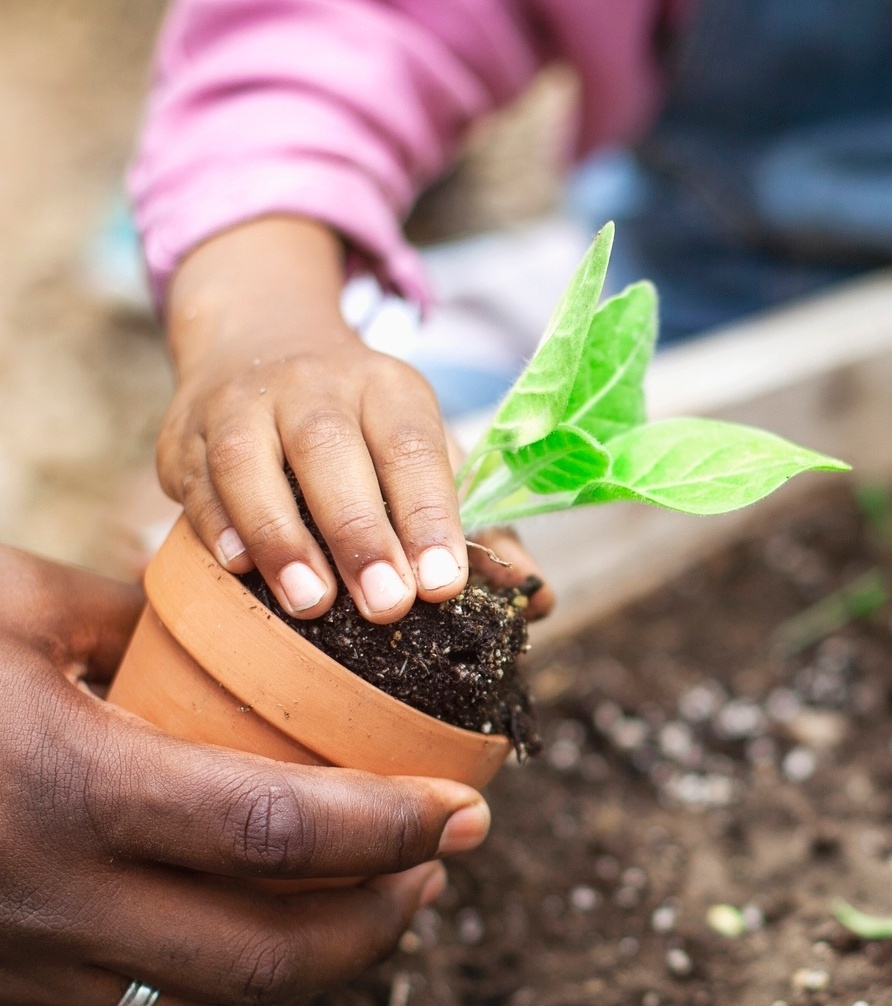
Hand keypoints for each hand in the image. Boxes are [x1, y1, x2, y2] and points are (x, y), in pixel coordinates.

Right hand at [0, 547, 494, 1005]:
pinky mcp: (8, 999)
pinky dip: (241, 983)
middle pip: (274, 956)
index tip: (469, 808)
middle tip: (444, 861)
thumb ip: (128, 611)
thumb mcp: (1, 604)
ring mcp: (29, 969)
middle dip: (386, 918)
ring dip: (326, 964)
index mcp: (69, 790)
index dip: (397, 829)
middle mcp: (57, 902)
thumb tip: (235, 611)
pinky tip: (276, 927)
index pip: (284, 836)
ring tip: (385, 898)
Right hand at [159, 216, 552, 623]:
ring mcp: (240, 403)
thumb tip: (534, 597)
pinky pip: (194, 481)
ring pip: (250, 462)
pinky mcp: (184, 434)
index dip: (430, 516)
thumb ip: (479, 527)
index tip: (444, 585)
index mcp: (388, 389)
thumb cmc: (364, 430)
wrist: (258, 340)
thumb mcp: (427, 454)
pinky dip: (217, 525)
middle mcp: (311, 385)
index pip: (414, 447)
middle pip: (330, 451)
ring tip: (312, 603)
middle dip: (360, 533)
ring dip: (282, 537)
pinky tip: (240, 570)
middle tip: (387, 606)